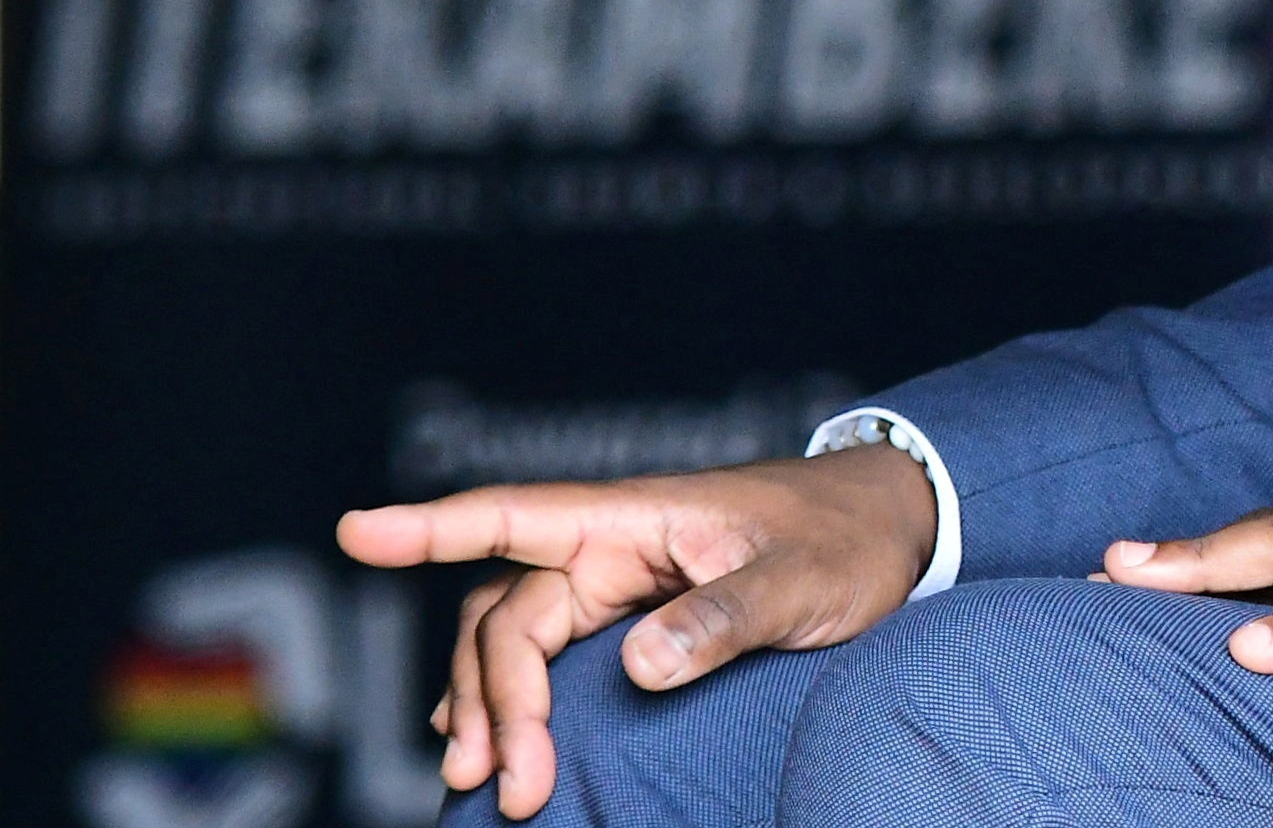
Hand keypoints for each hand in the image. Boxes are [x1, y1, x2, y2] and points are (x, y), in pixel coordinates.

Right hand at [336, 447, 937, 819]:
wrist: (891, 529)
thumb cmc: (846, 541)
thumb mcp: (802, 581)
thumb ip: (725, 618)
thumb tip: (637, 662)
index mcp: (639, 516)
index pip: (517, 514)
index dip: (433, 525)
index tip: (354, 530)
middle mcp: (612, 543)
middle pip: (509, 612)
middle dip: (496, 697)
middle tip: (512, 784)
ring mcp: (616, 580)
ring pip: (514, 638)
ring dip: (493, 707)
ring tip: (490, 782)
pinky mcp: (628, 615)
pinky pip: (545, 653)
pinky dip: (509, 699)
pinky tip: (487, 746)